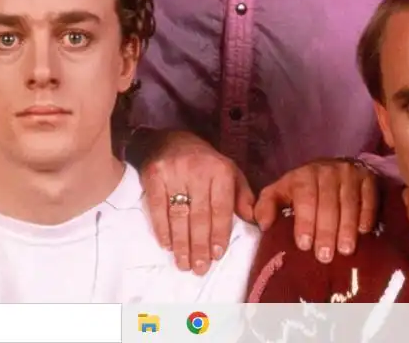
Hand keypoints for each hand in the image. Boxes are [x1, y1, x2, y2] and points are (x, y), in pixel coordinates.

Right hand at [139, 130, 254, 274]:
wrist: (170, 140)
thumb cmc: (204, 162)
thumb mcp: (229, 172)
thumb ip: (242, 196)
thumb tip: (254, 221)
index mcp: (220, 171)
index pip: (220, 208)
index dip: (219, 234)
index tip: (217, 255)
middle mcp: (198, 171)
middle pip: (199, 215)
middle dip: (199, 245)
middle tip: (199, 269)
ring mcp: (174, 173)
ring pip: (178, 215)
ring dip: (181, 243)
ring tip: (183, 264)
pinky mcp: (154, 175)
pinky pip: (157, 208)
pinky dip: (162, 229)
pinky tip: (166, 245)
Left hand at [254, 158, 377, 263]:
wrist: (333, 169)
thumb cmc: (303, 189)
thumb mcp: (280, 192)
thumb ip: (266, 206)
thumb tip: (263, 225)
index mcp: (303, 175)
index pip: (304, 196)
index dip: (304, 221)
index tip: (304, 244)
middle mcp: (327, 171)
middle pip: (328, 202)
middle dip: (326, 230)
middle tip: (325, 255)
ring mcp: (350, 173)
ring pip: (349, 202)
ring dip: (347, 227)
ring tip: (345, 250)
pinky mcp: (368, 178)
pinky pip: (369, 197)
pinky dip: (367, 215)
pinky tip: (363, 232)